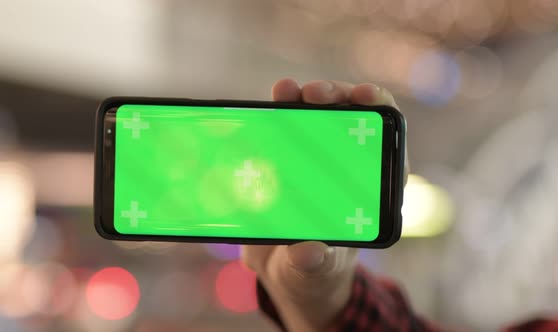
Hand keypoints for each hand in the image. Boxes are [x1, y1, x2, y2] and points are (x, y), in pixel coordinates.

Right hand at [241, 79, 404, 331]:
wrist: (283, 270)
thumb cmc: (311, 272)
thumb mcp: (313, 272)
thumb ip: (313, 264)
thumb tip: (308, 251)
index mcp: (369, 192)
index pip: (383, 140)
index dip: (378, 110)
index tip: (364, 97)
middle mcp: (346, 169)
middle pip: (348, 119)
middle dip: (335, 98)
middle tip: (313, 94)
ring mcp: (314, 161)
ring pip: (314, 117)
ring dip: (301, 99)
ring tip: (284, 90)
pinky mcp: (286, 161)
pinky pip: (283, 131)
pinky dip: (275, 115)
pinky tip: (264, 107)